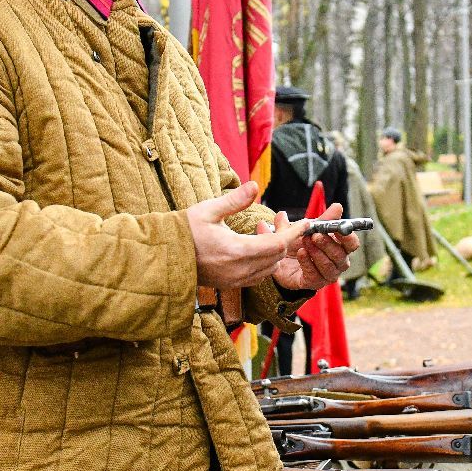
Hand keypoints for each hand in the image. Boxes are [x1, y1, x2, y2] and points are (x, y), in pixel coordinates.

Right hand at [188, 183, 305, 288]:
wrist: (164, 256)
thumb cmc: (184, 231)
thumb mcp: (208, 210)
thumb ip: (234, 200)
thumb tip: (254, 186)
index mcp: (237, 250)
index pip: (277, 243)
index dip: (295, 232)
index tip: (307, 222)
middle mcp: (240, 269)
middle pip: (277, 256)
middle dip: (286, 240)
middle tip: (285, 223)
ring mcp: (236, 280)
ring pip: (270, 268)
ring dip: (275, 252)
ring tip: (267, 232)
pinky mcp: (231, 284)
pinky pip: (258, 275)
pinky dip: (264, 262)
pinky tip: (256, 248)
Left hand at [271, 201, 358, 290]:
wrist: (279, 258)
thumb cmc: (299, 241)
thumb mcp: (308, 227)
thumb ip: (323, 219)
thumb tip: (338, 206)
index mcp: (340, 247)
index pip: (352, 244)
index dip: (348, 237)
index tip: (339, 228)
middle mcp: (338, 262)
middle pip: (341, 256)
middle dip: (328, 244)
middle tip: (315, 235)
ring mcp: (327, 275)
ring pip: (329, 266)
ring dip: (316, 253)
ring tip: (304, 242)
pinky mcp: (314, 283)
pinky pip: (315, 275)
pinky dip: (308, 263)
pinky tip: (301, 253)